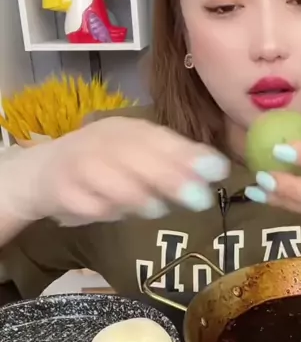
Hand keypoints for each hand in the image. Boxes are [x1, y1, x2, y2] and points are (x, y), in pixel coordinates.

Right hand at [0, 118, 228, 225]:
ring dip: (140, 198)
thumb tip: (217, 169)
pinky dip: (109, 212)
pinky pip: (92, 206)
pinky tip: (116, 213)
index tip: (218, 170)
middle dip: (171, 178)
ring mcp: (79, 164)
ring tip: (155, 209)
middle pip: (138, 157)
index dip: (189, 153)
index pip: (159, 138)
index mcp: (125, 129)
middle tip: (200, 198)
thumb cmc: (101, 165)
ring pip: (115, 183)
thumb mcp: (136, 155)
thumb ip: (173, 160)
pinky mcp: (62, 191)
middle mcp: (102, 141)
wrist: (41, 173)